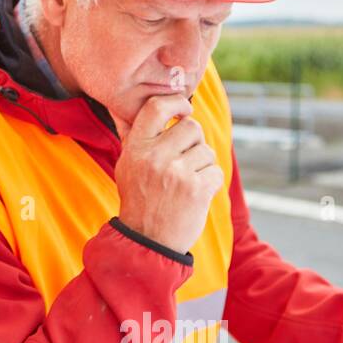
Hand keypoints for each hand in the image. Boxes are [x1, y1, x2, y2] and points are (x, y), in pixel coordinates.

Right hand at [115, 93, 224, 254]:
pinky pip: (216, 171)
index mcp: (136, 148)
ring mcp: (177, 173)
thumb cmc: (139, 200)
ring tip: (187, 181)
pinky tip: (196, 193)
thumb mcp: (126, 166)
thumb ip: (138, 138)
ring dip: (203, 164)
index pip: (157, 108)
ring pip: (206, 150)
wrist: (146, 240)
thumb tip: (155, 107)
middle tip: (185, 159)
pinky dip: (211, 182)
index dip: (176, 102)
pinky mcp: (196, 189)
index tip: (184, 110)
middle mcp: (155, 157)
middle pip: (191, 127)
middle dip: (194, 141)